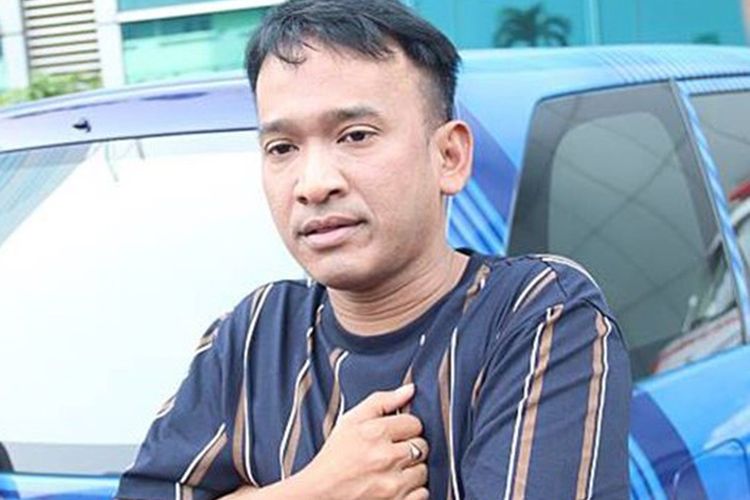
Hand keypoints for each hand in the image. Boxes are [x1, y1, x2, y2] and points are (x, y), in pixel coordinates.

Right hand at [299, 383, 428, 499]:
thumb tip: (411, 389)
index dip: (405, 428)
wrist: (319, 493)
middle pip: (422, 446)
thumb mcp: (351, 420)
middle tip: (391, 453)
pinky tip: (396, 486)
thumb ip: (382, 401)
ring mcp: (392, 484)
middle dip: (409, 448)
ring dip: (412, 471)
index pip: (415, 423)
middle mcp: (386, 457)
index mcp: (375, 433)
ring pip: (423, 470)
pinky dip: (413, 492)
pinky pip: (423, 494)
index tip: (392, 435)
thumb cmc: (334, 456)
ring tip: (392, 471)